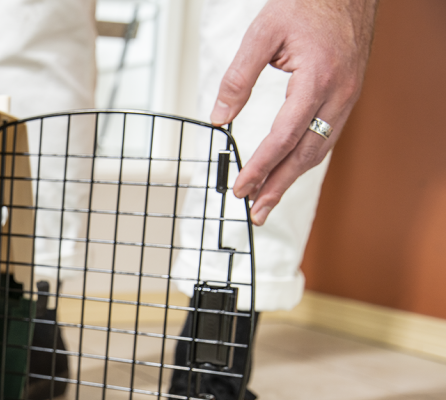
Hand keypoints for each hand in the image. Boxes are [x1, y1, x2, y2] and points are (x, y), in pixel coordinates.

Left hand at [210, 0, 378, 224]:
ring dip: (291, 179)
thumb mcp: (262, 33)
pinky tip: (287, 172)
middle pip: (306, 153)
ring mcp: (347, 96)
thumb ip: (238, 77)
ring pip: (319, 149)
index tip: (241, 188)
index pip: (285, 136)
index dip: (261, 167)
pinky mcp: (347, 96)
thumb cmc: (307, 4)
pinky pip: (326, 136)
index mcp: (317, 78)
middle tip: (254, 213)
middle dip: (278, 187)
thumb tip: (218, 118)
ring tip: (266, 202)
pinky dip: (305, 159)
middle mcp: (338, 93)